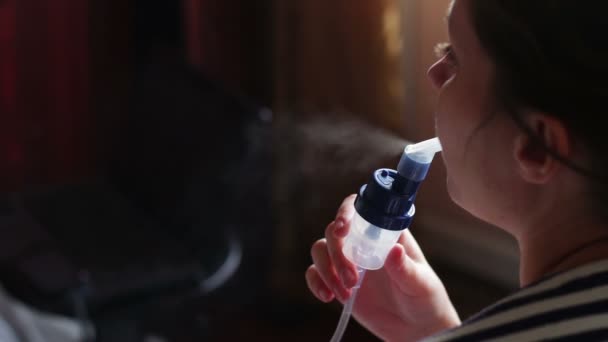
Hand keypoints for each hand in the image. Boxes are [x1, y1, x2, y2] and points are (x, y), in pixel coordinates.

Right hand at [306, 195, 460, 340]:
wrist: (416, 328)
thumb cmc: (425, 299)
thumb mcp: (420, 284)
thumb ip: (405, 268)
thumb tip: (394, 249)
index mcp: (385, 233)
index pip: (359, 210)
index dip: (346, 213)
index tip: (342, 229)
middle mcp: (363, 242)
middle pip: (334, 231)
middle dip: (337, 253)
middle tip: (352, 280)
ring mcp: (348, 260)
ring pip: (320, 248)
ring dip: (326, 269)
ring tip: (344, 294)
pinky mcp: (337, 280)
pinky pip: (314, 272)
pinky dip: (316, 282)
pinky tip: (328, 297)